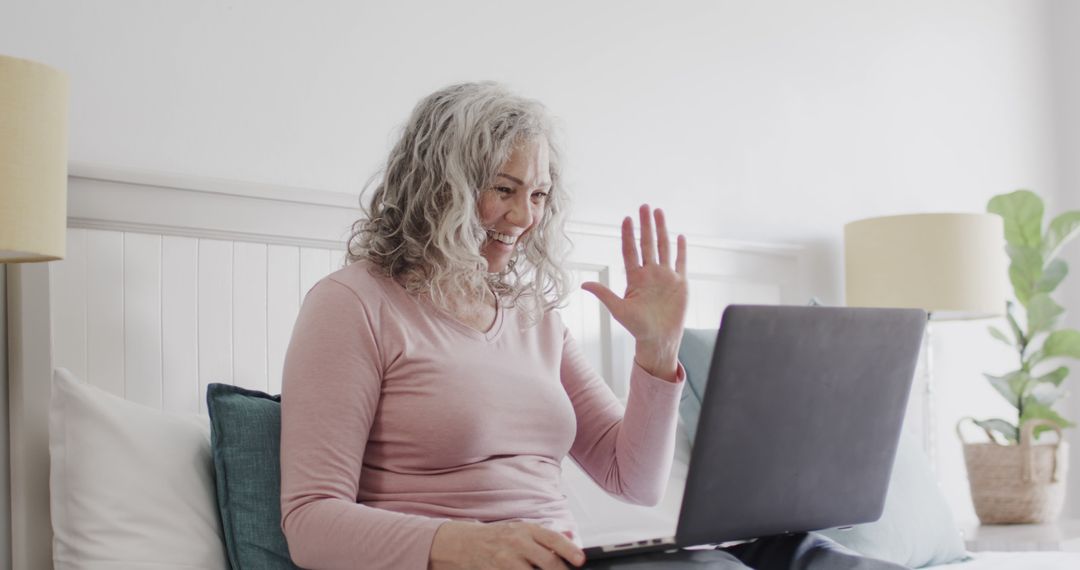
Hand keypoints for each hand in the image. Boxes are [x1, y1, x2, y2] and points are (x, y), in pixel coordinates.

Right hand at [429, 520, 584, 569]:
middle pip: (546, 561)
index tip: (580, 560)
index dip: (569, 550)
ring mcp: (505, 559)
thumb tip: (571, 540)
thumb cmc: (498, 537)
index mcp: (526, 530)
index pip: (552, 539)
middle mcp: (516, 542)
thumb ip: (545, 537)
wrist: (464, 543)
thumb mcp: (521, 530)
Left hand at [581, 205, 687, 379]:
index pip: (631, 250)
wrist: (658, 339)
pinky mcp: (680, 283)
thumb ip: (604, 294)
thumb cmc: (637, 327)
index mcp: (635, 277)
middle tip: (644, 206)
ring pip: (664, 247)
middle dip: (646, 224)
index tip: (627, 218)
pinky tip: (680, 236)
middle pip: (648, 243)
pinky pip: (681, 262)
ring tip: (659, 212)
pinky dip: (681, 249)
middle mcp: (650, 273)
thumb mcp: (618, 309)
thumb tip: (584, 284)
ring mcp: (666, 277)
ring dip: (662, 230)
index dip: (629, 234)